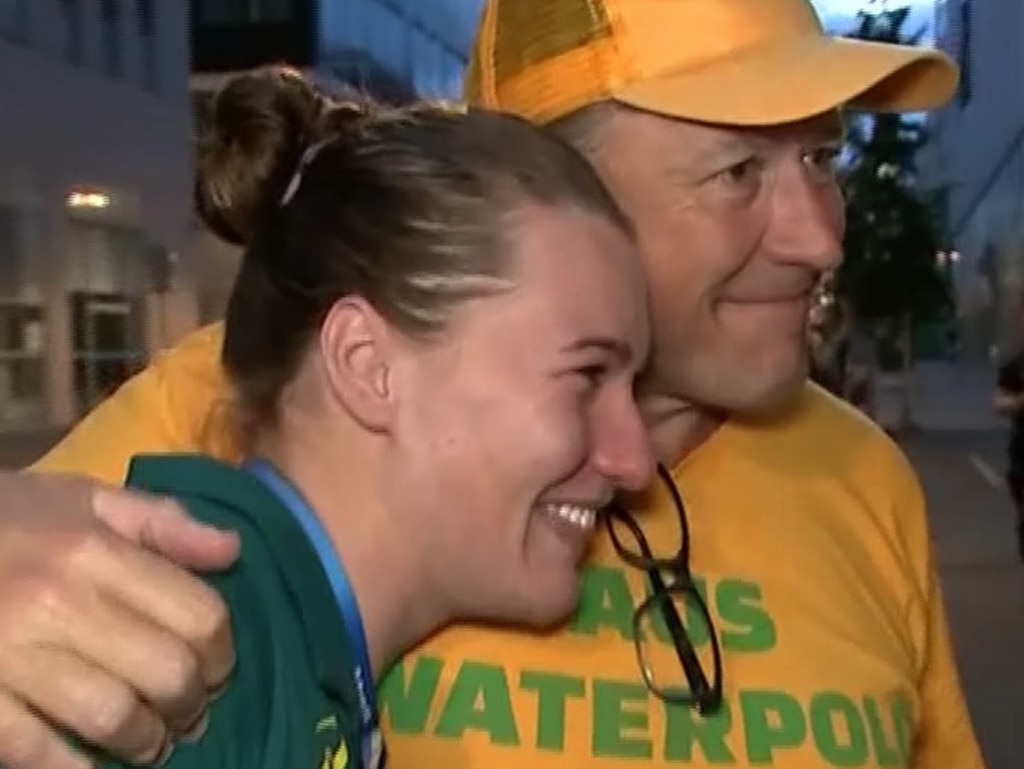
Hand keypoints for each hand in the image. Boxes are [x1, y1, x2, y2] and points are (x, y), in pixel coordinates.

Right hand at [0, 471, 239, 768]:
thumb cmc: (2, 518)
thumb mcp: (82, 499)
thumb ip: (161, 522)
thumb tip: (233, 550)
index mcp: (93, 550)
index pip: (197, 614)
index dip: (222, 653)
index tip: (217, 669)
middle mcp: (56, 601)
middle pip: (166, 671)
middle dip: (191, 704)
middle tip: (191, 714)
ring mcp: (9, 654)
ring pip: (112, 717)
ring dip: (146, 742)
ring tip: (152, 744)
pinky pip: (36, 751)